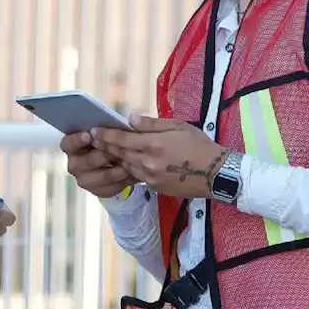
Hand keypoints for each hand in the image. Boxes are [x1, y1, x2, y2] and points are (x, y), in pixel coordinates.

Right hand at [62, 131, 135, 197]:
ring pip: (102, 176)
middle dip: (103, 155)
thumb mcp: (107, 131)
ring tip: (131, 162)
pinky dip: (123, 180)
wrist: (113, 163)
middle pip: (85, 162)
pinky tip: (133, 173)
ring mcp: (84, 179)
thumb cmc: (107, 141)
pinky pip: (111, 187)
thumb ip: (109, 127)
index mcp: (71, 146)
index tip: (89, 135)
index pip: (68, 143)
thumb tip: (128, 121)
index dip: (77, 140)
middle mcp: (74, 164)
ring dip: (117, 169)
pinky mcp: (96, 190)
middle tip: (118, 150)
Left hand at [92, 116, 226, 198]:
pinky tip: (124, 163)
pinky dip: (128, 168)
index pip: (122, 139)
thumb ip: (152, 124)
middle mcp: (148, 162)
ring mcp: (150, 178)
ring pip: (125, 166)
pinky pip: (136, 176)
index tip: (94, 130)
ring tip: (104, 150)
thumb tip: (131, 120)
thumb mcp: (178, 126)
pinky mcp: (154, 187)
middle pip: (119, 153)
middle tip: (93, 139)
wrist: (215, 174)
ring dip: (114, 158)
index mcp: (153, 144)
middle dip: (105, 146)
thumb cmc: (199, 145)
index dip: (106, 134)